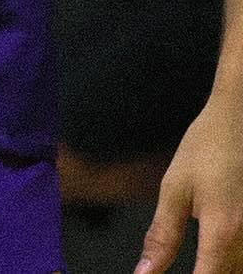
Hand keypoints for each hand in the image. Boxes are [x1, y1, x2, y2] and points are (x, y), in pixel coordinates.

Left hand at [136, 93, 242, 273]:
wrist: (239, 118)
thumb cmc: (207, 147)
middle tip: (189, 255)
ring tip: (202, 249)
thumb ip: (162, 236)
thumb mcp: (175, 188)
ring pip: (240, 271)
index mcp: (223, 232)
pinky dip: (233, 259)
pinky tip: (220, 248)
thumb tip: (144, 273)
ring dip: (221, 267)